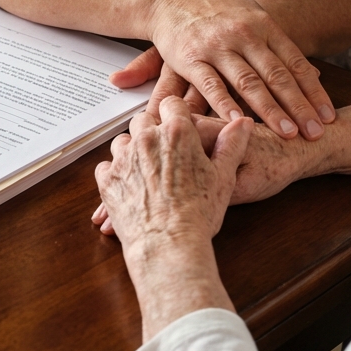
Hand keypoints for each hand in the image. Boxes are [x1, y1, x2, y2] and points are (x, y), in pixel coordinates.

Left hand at [92, 111, 311, 232]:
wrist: (168, 246)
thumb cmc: (199, 213)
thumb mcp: (224, 177)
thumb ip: (231, 145)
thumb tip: (245, 123)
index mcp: (177, 132)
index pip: (172, 105)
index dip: (176, 115)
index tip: (179, 127)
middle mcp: (146, 138)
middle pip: (143, 120)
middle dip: (152, 131)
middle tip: (164, 154)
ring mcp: (123, 157)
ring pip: (123, 141)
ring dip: (132, 150)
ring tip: (147, 172)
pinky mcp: (107, 179)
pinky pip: (105, 165)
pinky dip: (115, 172)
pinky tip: (129, 186)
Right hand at [112, 0, 335, 139]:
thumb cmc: (215, 12)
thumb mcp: (251, 17)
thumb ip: (278, 45)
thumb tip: (313, 73)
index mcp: (263, 25)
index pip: (295, 62)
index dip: (313, 91)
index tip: (328, 115)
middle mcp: (243, 34)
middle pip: (277, 75)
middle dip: (299, 106)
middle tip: (316, 132)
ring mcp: (216, 46)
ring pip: (249, 83)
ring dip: (270, 110)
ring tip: (288, 133)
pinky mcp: (190, 58)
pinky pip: (211, 85)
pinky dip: (226, 105)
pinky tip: (239, 123)